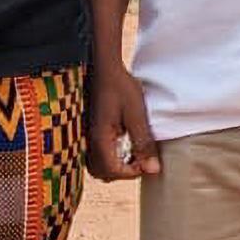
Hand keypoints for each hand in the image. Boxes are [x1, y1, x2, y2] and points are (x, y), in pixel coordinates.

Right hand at [85, 63, 161, 181]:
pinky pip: (95, 154)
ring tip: (132, 152)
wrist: (104, 66)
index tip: (147, 161)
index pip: (114, 171)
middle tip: (140, 159)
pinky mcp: (89, 130)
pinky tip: (122, 143)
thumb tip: (152, 169)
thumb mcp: (137, 114)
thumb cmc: (120, 87)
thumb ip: (143, 143)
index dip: (133, 172)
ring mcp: (87, 135)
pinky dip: (109, 156)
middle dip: (123, 172)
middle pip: (103, 173)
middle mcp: (89, 140)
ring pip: (97, 165)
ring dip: (115, 165)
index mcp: (100, 139)